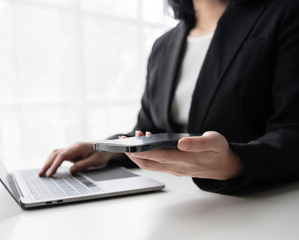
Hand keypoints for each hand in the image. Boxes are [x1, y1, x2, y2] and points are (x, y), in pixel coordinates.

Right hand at [39, 142, 120, 176]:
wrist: (107, 147)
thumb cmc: (102, 152)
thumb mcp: (94, 161)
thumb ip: (82, 166)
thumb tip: (70, 171)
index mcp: (77, 147)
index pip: (62, 155)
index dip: (54, 165)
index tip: (50, 174)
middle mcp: (72, 146)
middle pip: (56, 154)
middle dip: (47, 164)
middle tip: (41, 174)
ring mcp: (71, 149)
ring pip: (56, 154)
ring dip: (48, 162)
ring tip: (43, 172)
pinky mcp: (72, 152)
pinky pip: (60, 156)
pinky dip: (53, 161)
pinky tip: (50, 168)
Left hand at [125, 131, 244, 180]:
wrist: (227, 167)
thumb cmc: (220, 151)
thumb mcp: (214, 142)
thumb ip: (197, 143)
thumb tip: (180, 143)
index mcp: (187, 160)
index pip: (160, 156)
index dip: (144, 152)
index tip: (131, 146)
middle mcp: (178, 167)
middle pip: (149, 164)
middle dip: (134, 153)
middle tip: (124, 140)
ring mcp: (175, 169)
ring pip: (151, 164)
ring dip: (139, 154)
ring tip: (134, 138)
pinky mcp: (175, 168)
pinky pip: (157, 163)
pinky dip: (147, 155)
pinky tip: (147, 142)